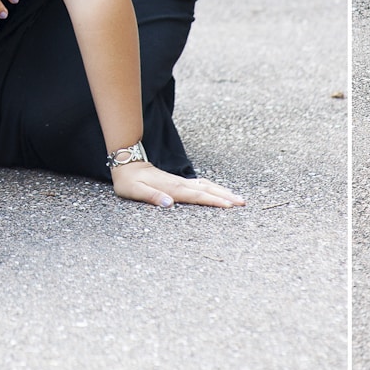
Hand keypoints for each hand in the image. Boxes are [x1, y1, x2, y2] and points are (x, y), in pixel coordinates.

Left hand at [111, 161, 244, 207]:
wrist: (127, 163)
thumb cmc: (129, 181)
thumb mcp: (135, 191)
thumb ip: (152, 196)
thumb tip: (169, 204)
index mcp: (171, 188)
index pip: (196, 196)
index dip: (213, 201)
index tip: (228, 206)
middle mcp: (179, 184)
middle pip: (207, 190)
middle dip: (225, 196)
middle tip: (242, 202)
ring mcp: (181, 181)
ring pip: (206, 186)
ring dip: (222, 192)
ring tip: (237, 198)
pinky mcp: (179, 181)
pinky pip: (201, 184)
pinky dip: (213, 188)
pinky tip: (220, 192)